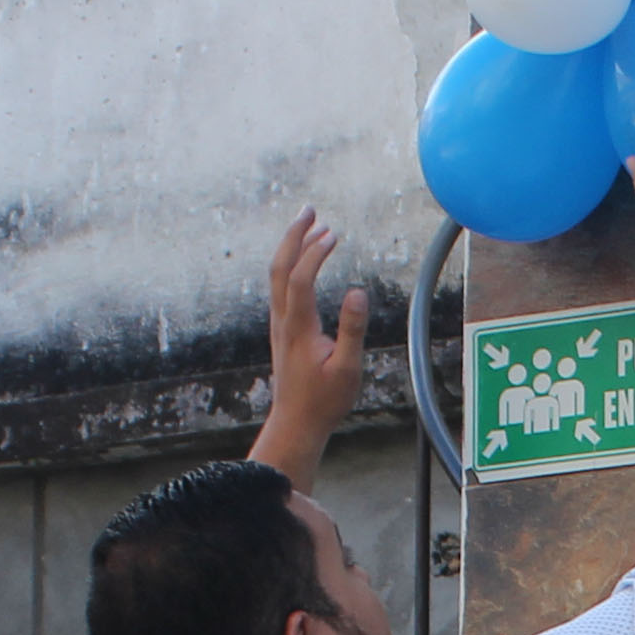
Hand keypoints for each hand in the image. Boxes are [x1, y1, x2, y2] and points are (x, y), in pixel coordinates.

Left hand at [245, 208, 373, 487]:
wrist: (296, 423)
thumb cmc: (324, 401)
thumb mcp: (347, 369)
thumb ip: (352, 329)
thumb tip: (357, 292)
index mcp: (298, 328)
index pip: (300, 279)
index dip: (315, 254)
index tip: (333, 236)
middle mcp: (282, 321)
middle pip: (280, 267)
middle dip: (294, 236)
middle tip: (311, 211)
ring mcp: (279, 324)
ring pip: (277, 275)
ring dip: (292, 247)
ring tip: (312, 227)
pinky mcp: (281, 330)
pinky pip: (281, 286)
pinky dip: (292, 265)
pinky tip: (305, 261)